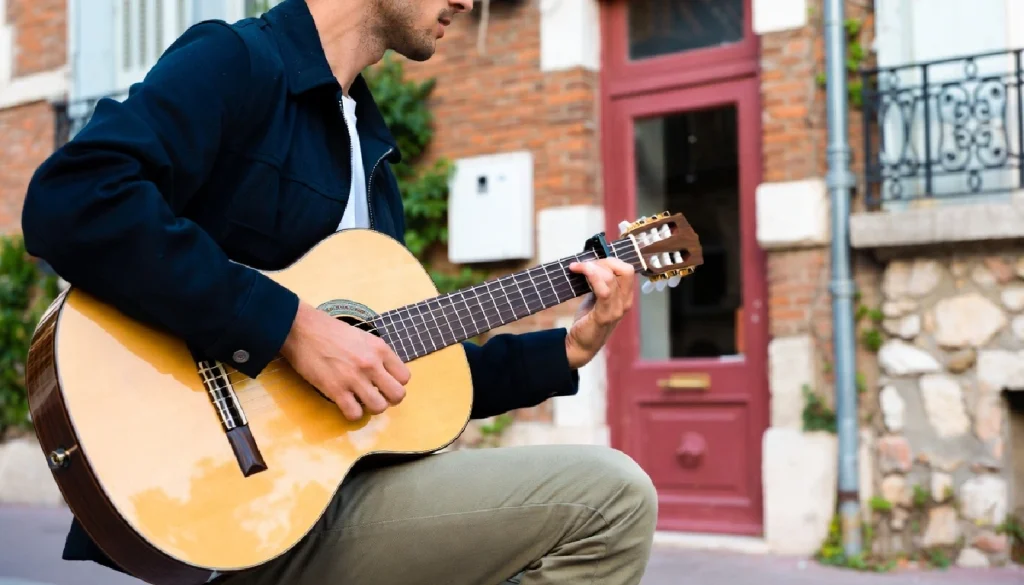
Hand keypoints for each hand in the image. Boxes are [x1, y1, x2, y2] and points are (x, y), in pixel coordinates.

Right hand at [280, 302, 409, 420]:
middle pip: (397, 395)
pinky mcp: (336, 390)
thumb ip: (376, 354)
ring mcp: (354, 378)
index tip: (384, 382)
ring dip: (371, 407)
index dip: (395, 383)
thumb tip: (385, 373)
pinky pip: (355, 414)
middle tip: (376, 395)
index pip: (404, 377)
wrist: (302, 330)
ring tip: (361, 400)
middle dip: (389, 399)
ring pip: (379, 407)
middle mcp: (371, 364)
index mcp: (380, 349)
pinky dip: (352, 413)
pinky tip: (346, 404)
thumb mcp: (363, 337)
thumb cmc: (330, 331)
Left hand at [564, 258, 634, 368]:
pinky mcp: (604, 316)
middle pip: (625, 270)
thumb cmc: (588, 320)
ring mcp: (616, 310)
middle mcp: (625, 302)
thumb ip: (600, 283)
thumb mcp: (597, 297)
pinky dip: (592, 277)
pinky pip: (603, 291)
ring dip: (592, 267)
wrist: (580, 345)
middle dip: (603, 261)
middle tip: (584, 265)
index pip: (627, 269)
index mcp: (626, 296)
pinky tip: (579, 272)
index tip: (591, 261)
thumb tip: (591, 262)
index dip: (610, 260)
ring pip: (612, 277)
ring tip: (576, 267)